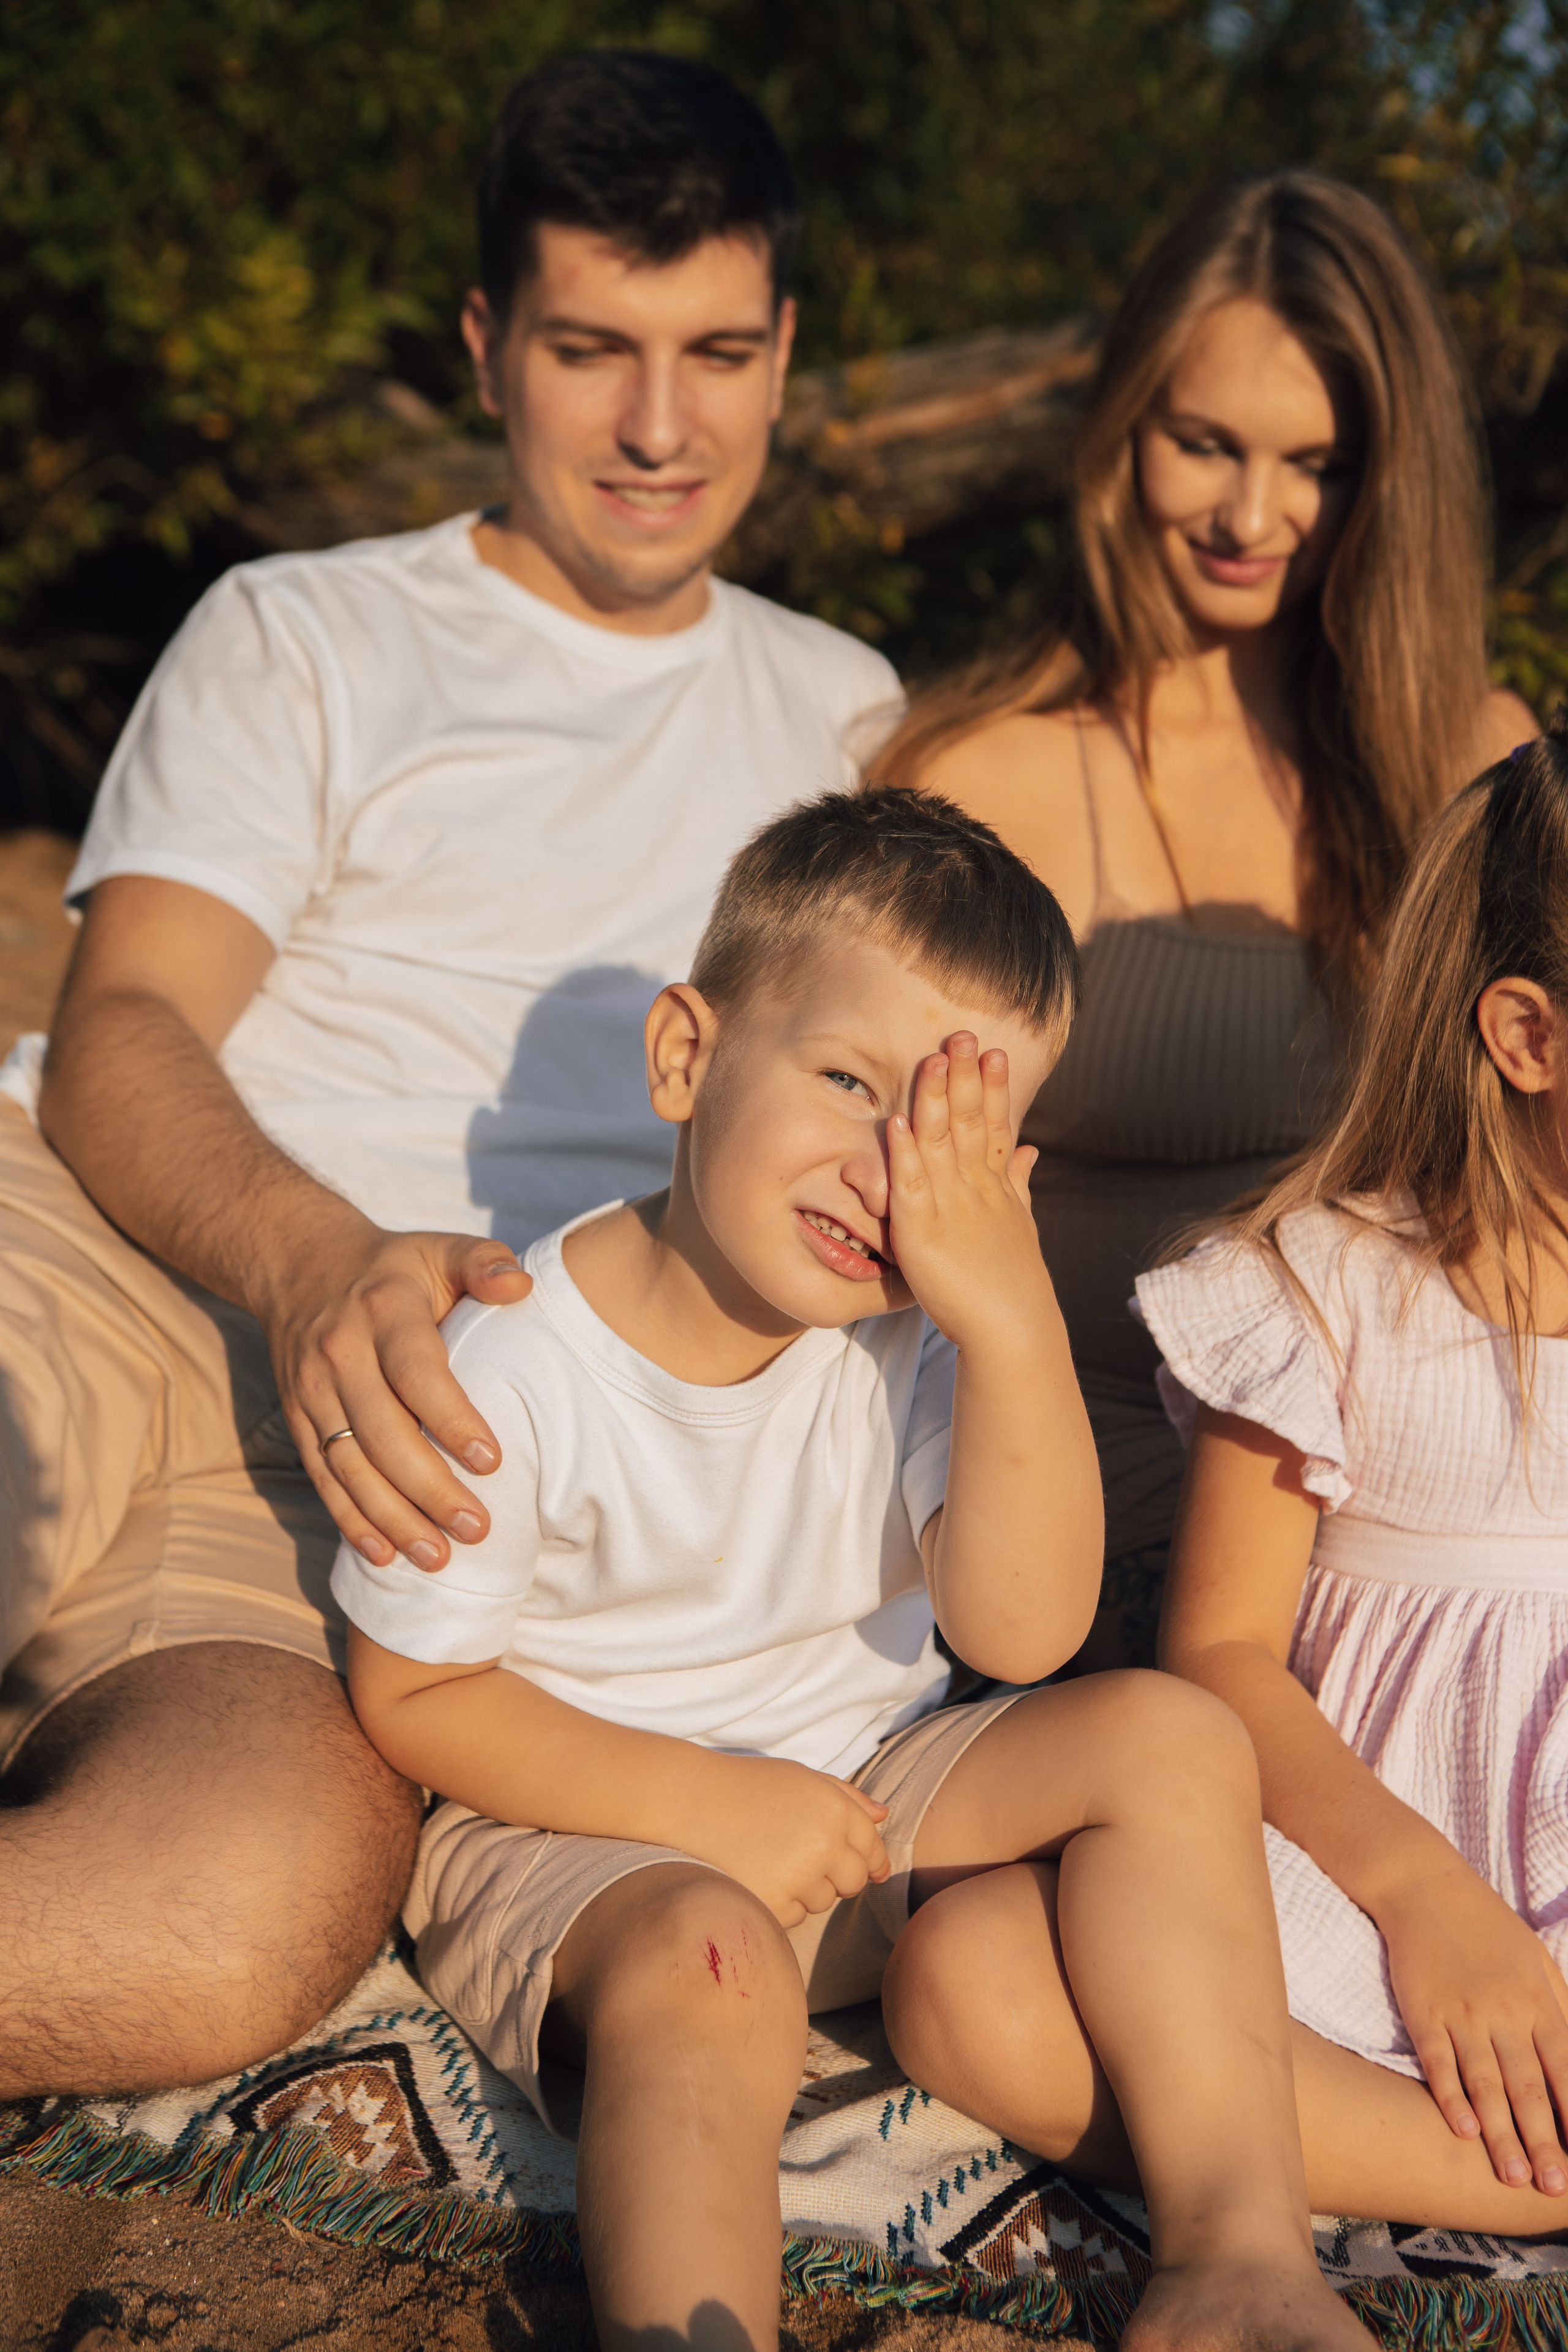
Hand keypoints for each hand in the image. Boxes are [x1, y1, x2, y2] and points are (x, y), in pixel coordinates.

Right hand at [257, 1208, 531, 1569]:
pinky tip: (385, 1555)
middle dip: (429, 1488)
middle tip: (477, 1528)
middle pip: (381, 1433)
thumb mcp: (440, 1248)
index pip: (416, 1373)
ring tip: (439, 1557)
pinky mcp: (297, 1419)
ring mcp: (312, 1392)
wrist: (298, 1265)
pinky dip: (351, 1520)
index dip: (451, 1420)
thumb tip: (520, 1287)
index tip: (492, 1462)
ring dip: (392, 1517)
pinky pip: (323, 1477)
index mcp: (384, 1311)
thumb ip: (483, 1262)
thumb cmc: (394, 1268)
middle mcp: (341, 1354)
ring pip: (350, 1466)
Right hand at [687, 1754, 890, 1928]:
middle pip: (853, 1882)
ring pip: (823, 1901)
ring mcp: (800, 1876)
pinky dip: (780, 1903)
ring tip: (771, 1860)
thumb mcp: (802, 1778)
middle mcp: (825, 1844)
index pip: (872, 1847)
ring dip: (806, 1890)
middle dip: (837, 1877)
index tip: (865, 1868)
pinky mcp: (774, 1903)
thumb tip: (884, 1815)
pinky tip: (757, 1875)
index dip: (870, 1860)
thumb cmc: (747, 1786)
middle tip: (804, 1860)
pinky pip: (794, 1916)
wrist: (689, 1801)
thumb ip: (847, 1796)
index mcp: (836, 1809)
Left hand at [886, 1031, 1048, 1352]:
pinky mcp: (922, 1232)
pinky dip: (904, 1153)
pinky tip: (898, 1121)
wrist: (1013, 1329)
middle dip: (966, 1078)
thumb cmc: (1013, 1282)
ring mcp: (951, 1207)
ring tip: (933, 1058)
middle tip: (963, 1034)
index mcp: (996, 1185)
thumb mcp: (1019, 1223)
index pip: (996, 1125)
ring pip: (942, 1143)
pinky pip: (911, 1186)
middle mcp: (976, 1188)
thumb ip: (1019, 1183)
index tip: (993, 1050)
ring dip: (936, 1099)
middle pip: (971, 1123)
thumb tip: (1030, 1150)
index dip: (993, 1087)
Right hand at [1379, 1865, 1567, 2192]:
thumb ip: (1561, 2006)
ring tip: (1514, 2176)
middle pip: (1529, 2086)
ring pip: (1485, 2083)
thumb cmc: (1487, 1926)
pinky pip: (1438, 2060)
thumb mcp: (1537, 1959)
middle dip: (1545, 2141)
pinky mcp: (1423, 2010)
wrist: (1424, 1885)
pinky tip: (1461, 2128)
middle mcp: (1504, 2011)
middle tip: (1556, 2187)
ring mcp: (1462, 2012)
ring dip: (1500, 2133)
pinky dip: (1449, 2095)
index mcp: (1537, 2001)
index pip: (1567, 2069)